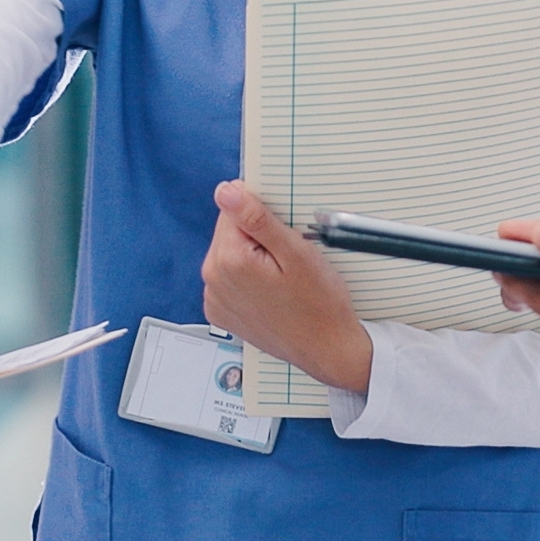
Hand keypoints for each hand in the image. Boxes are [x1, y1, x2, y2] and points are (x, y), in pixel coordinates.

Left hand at [201, 183, 373, 393]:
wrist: (326, 349)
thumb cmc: (319, 305)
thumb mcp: (296, 253)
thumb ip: (257, 219)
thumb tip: (226, 191)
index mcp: (228, 260)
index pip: (233, 209)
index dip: (262, 214)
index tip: (283, 233)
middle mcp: (213, 279)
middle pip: (229, 232)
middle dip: (257, 237)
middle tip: (287, 258)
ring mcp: (215, 298)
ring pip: (229, 254)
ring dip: (252, 257)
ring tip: (282, 278)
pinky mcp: (221, 312)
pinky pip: (229, 278)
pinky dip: (247, 278)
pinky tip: (271, 291)